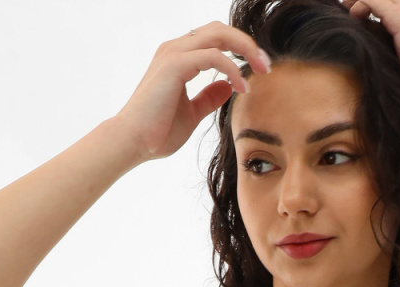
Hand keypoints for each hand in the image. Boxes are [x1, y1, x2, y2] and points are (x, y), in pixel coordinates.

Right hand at [112, 22, 270, 162]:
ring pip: (219, 34)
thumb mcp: (191, 113)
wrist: (132, 143)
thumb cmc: (156, 133)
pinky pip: (213, 56)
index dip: (240, 48)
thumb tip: (228, 87)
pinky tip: (242, 87)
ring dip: (245, 49)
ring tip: (261, 70)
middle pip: (220, 29)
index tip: (259, 69)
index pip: (216, 38)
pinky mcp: (174, 65)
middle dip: (248, 44)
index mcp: (179, 57)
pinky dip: (232, 69)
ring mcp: (174, 54)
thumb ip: (208, 98)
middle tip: (267, 65)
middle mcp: (176, 49)